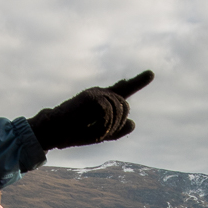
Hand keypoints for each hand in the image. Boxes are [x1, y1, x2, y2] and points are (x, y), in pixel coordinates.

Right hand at [28, 71, 153, 150]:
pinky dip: (103, 126)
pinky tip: (94, 130)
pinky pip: (108, 112)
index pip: (124, 89)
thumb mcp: (100, 133)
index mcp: (104, 100)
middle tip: (103, 133)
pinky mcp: (91, 97)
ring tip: (94, 132)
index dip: (138, 81)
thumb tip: (133, 123)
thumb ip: (117, 129)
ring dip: (110, 126)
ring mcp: (96, 93)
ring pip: (118, 109)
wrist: (56, 132)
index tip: (151, 74)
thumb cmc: (75, 132)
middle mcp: (101, 93)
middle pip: (125, 106)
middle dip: (118, 124)